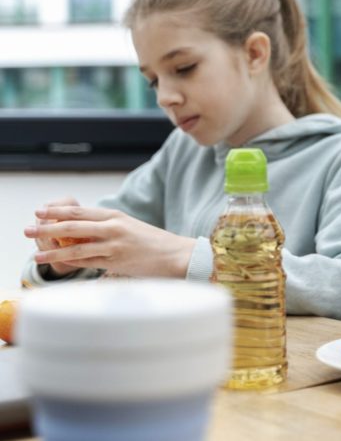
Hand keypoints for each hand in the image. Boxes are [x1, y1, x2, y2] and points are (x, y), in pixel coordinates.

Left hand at [24, 206, 196, 277]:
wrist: (177, 254)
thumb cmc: (154, 244)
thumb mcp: (131, 229)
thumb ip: (109, 229)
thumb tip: (85, 234)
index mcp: (116, 216)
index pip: (80, 212)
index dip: (58, 211)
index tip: (40, 211)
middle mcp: (113, 226)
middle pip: (73, 224)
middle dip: (48, 225)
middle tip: (29, 226)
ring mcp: (115, 243)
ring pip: (76, 244)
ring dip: (52, 248)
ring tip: (35, 252)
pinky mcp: (117, 260)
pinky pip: (87, 261)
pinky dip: (69, 262)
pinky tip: (56, 263)